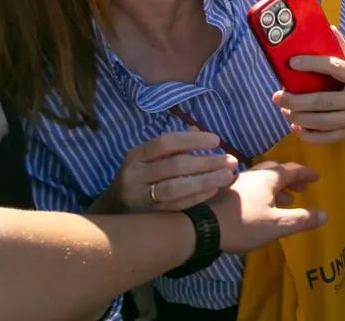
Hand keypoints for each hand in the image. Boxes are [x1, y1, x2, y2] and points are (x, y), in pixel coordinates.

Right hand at [100, 130, 237, 212]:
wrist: (112, 211)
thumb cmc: (138, 179)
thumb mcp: (147, 159)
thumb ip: (172, 147)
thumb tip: (195, 129)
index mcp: (136, 155)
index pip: (165, 142)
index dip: (192, 140)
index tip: (216, 141)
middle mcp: (135, 175)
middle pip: (174, 166)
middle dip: (206, 162)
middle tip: (231, 161)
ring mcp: (139, 197)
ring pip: (175, 188)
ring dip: (205, 181)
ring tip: (227, 176)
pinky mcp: (147, 216)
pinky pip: (175, 206)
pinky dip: (196, 197)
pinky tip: (214, 190)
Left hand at [210, 161, 327, 253]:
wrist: (201, 227)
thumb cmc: (243, 224)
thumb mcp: (277, 225)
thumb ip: (302, 219)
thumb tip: (325, 214)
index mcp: (268, 178)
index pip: (292, 169)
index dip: (306, 173)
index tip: (317, 177)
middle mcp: (253, 175)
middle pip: (276, 171)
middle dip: (292, 179)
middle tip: (302, 189)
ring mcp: (236, 182)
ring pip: (262, 179)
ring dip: (277, 187)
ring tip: (285, 201)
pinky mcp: (224, 192)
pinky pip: (250, 187)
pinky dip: (262, 192)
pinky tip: (260, 206)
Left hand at [276, 27, 344, 143]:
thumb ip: (343, 49)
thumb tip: (329, 29)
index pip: (333, 67)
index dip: (311, 64)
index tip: (291, 63)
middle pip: (322, 101)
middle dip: (295, 100)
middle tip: (277, 96)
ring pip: (321, 121)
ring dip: (298, 117)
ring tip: (284, 110)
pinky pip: (325, 137)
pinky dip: (307, 134)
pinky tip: (296, 127)